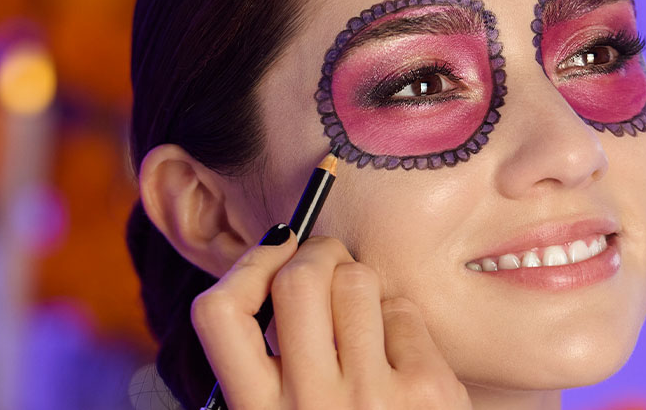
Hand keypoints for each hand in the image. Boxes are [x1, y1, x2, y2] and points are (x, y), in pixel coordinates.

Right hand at [191, 225, 472, 408]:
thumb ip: (275, 362)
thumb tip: (283, 262)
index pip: (219, 313)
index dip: (247, 266)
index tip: (276, 251)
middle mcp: (308, 407)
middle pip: (298, 279)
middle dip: (319, 253)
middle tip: (331, 263)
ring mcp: (370, 398)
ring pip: (356, 280)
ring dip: (361, 287)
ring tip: (365, 319)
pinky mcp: (427, 390)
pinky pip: (403, 311)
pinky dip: (400, 324)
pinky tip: (401, 359)